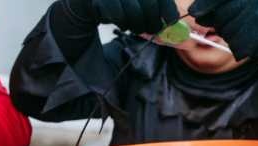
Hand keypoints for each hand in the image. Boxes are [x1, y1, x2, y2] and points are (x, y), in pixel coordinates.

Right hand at [65, 0, 179, 33]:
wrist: (85, 2)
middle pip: (148, 3)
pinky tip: (121, 24)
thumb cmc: (117, 3)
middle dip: (153, 21)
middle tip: (153, 30)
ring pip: (133, 11)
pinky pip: (116, 14)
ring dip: (136, 25)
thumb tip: (172, 22)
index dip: (167, 8)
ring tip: (134, 28)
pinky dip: (121, 23)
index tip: (171, 22)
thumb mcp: (137, 3)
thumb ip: (153, 8)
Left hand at [188, 0, 257, 69]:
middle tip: (236, 22)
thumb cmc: (256, 19)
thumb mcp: (242, 5)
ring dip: (230, 35)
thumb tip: (195, 13)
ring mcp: (256, 21)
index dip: (204, 4)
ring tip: (247, 30)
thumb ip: (219, 7)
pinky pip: (235, 46)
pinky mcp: (256, 39)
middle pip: (219, 17)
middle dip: (220, 23)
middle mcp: (254, 3)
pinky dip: (238, 46)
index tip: (194, 11)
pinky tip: (250, 41)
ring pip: (226, 32)